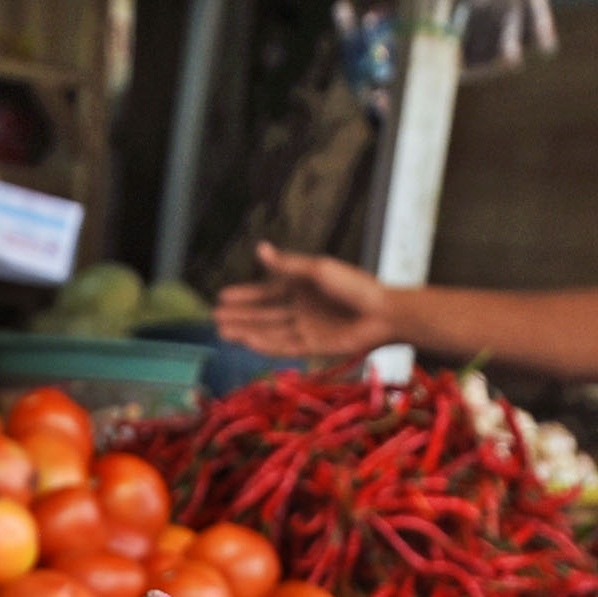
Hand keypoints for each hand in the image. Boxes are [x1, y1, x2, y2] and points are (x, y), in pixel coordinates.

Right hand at [214, 246, 404, 360]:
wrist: (383, 313)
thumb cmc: (355, 285)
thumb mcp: (318, 270)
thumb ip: (288, 265)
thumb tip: (260, 249)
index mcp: (301, 287)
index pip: (266, 292)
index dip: (244, 295)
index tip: (222, 296)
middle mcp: (300, 308)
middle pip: (263, 314)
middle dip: (240, 315)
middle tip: (214, 318)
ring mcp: (306, 328)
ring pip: (269, 331)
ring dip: (246, 331)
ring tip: (222, 331)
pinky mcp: (313, 347)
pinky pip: (284, 346)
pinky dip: (265, 344)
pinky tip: (247, 342)